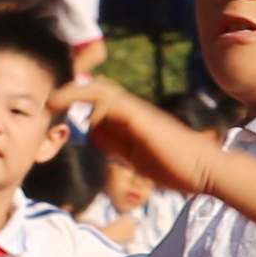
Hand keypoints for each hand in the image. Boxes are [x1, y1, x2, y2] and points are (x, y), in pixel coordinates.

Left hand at [68, 84, 231, 201]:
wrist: (207, 169)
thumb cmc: (177, 167)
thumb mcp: (135, 156)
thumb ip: (115, 143)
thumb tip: (93, 134)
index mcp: (133, 119)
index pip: (102, 98)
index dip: (78, 96)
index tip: (56, 105)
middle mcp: (135, 110)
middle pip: (100, 87)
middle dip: (72, 90)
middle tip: (48, 100)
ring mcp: (140, 113)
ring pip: (102, 92)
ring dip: (76, 94)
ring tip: (53, 102)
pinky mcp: (144, 120)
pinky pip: (113, 105)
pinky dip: (94, 108)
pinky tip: (84, 120)